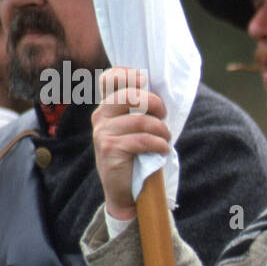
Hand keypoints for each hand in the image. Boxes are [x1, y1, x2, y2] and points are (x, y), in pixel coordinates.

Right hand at [91, 66, 168, 219]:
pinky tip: (162, 149)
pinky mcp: (110, 149)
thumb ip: (140, 111)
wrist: (124, 191)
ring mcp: (103, 133)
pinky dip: (159, 144)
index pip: (110, 79)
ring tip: (165, 139)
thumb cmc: (136, 157)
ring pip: (141, 120)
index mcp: (107, 108)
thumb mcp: (135, 130)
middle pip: (130, 95)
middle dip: (154, 103)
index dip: (128, 73)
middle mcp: (101, 117)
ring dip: (161, 130)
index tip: (144, 81)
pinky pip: (142, 140)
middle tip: (163, 116)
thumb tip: (159, 94)